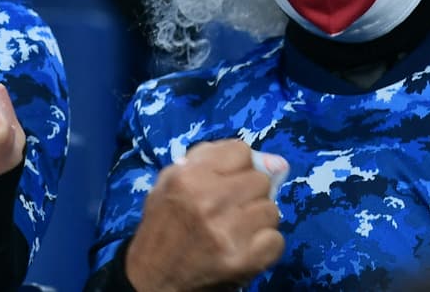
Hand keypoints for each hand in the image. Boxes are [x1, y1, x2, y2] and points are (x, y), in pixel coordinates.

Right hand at [125, 139, 285, 290]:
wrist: (152, 279)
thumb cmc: (162, 226)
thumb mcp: (168, 183)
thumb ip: (207, 161)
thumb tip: (261, 157)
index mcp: (188, 177)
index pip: (240, 151)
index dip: (238, 166)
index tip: (230, 180)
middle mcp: (210, 200)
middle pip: (260, 181)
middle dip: (250, 193)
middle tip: (234, 208)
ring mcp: (229, 232)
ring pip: (271, 210)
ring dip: (258, 219)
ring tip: (238, 229)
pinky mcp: (244, 260)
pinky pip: (276, 240)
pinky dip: (265, 245)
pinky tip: (246, 247)